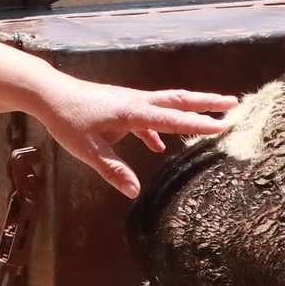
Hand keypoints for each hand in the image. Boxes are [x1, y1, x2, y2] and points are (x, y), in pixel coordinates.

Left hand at [29, 77, 236, 197]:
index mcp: (133, 112)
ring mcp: (131, 102)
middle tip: (234, 102)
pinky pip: (149, 116)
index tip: (222, 125)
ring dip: (189, 109)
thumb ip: (113, 170)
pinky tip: (159, 146)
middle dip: (207, 102)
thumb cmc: (68, 120)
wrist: (50, 93)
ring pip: (167, 104)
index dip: (197, 123)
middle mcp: (137, 102)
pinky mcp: (123, 106)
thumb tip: (134, 192)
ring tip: (211, 116)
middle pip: (178, 100)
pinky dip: (159, 128)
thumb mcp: (88, 150)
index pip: (171, 119)